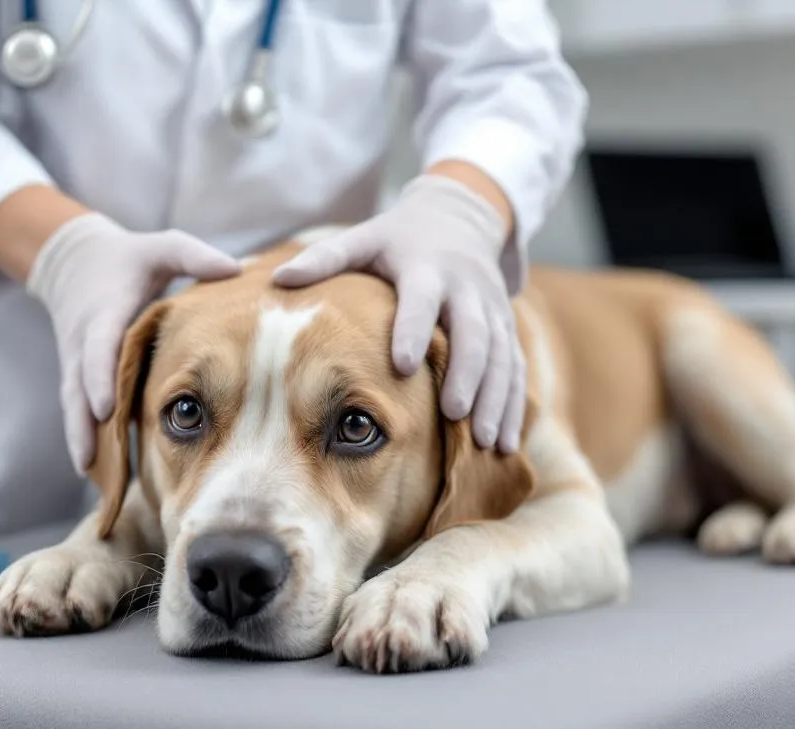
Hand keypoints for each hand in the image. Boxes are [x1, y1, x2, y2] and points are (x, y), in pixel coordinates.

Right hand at [27, 213, 240, 472]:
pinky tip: (99, 478)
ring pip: (76, 410)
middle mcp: (83, 345)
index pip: (98, 348)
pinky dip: (87, 443)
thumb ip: (193, 256)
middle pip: (80, 391)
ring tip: (98, 484)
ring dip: (85, 444)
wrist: (75, 264)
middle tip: (98, 467)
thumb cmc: (131, 259)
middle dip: (87, 428)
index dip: (101, 378)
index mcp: (104, 312)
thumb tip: (235, 267)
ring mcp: (76, 366)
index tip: (108, 408)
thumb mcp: (161, 248)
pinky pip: (80, 415)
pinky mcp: (77, 381)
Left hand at [272, 175, 524, 452]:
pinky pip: (516, 369)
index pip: (422, 299)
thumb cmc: (397, 239)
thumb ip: (325, 258)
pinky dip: (515, 406)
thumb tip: (278, 278)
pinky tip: (506, 445)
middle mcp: (466, 288)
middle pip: (474, 333)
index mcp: (426, 267)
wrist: (459, 218)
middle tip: (454, 415)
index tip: (401, 365)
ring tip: (487, 442)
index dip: (413, 329)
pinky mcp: (507, 327)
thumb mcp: (364, 239)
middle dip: (468, 374)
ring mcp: (492, 309)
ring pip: (502, 357)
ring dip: (497, 399)